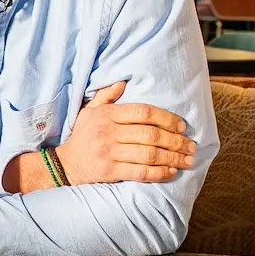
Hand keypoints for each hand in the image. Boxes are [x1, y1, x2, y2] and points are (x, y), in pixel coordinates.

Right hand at [56, 81, 196, 183]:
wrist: (63, 165)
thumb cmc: (83, 136)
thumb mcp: (90, 111)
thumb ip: (106, 96)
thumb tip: (123, 82)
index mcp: (108, 114)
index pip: (143, 112)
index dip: (166, 118)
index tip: (182, 126)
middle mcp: (109, 132)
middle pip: (150, 134)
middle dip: (176, 140)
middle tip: (191, 145)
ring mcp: (109, 152)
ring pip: (148, 154)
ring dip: (173, 157)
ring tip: (188, 159)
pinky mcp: (109, 172)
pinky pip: (140, 172)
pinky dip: (159, 173)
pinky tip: (172, 172)